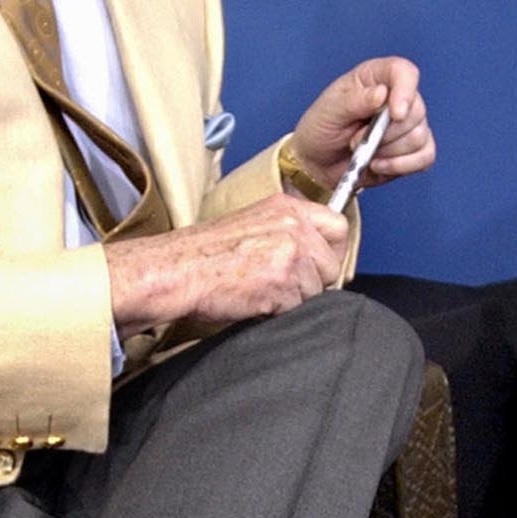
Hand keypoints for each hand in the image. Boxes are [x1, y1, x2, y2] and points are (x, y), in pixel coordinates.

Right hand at [104, 195, 348, 333]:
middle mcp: (294, 225)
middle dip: (313, 280)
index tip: (319, 264)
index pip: (339, 226)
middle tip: (280, 283)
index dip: (331, 251)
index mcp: (288, 207)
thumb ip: (288, 232)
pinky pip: (298, 307)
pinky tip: (254, 299)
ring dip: (293, 297)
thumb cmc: (205, 252)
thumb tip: (316, 256)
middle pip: (332, 264)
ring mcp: (290, 253)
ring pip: (316, 290)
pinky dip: (278, 310)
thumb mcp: (253, 223)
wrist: (177, 270)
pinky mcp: (282, 282)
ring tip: (260, 289)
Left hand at [287, 57, 434, 194]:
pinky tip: (380, 165)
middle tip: (356, 140)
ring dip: (388, 152)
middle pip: (416, 110)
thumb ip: (354, 101)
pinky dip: (403, 165)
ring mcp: (407, 124)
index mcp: (375, 78)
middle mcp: (396, 97)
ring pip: (418, 136)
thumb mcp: (329, 111)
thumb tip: (382, 93)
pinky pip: (426, 156)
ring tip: (364, 153)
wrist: (318, 163)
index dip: (405, 90)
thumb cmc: (321, 129)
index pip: (404, 72)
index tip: (395, 114)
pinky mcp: (413, 150)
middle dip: (385, 134)